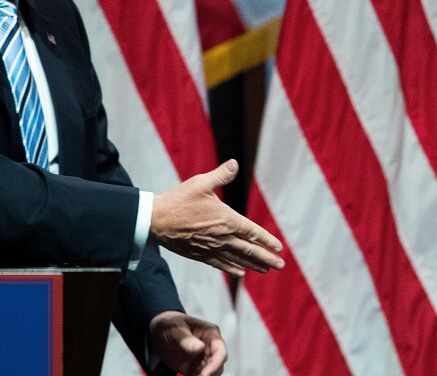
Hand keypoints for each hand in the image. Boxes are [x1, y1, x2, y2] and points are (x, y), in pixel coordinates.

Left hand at [149, 311, 225, 375]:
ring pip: (213, 372)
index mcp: (210, 333)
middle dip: (211, 373)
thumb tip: (200, 348)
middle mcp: (210, 346)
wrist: (159, 333)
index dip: (216, 362)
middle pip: (218, 363)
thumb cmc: (169, 325)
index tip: (205, 374)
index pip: (220, 349)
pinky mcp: (196, 368)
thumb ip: (186, 339)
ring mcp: (204, 358)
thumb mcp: (175, 330)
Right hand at [150, 159, 284, 275]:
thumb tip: (235, 163)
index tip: (280, 247)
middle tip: (281, 265)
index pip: (253, 232)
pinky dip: (232, 268)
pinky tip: (240, 272)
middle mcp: (222, 237)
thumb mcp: (202, 183)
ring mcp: (211, 248)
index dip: (267, 240)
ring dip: (253, 265)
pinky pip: (220, 264)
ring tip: (266, 269)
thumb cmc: (179, 200)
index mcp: (227, 220)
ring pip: (237, 259)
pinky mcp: (199, 254)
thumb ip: (221, 175)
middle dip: (267, 258)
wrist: (155, 221)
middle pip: (249, 250)